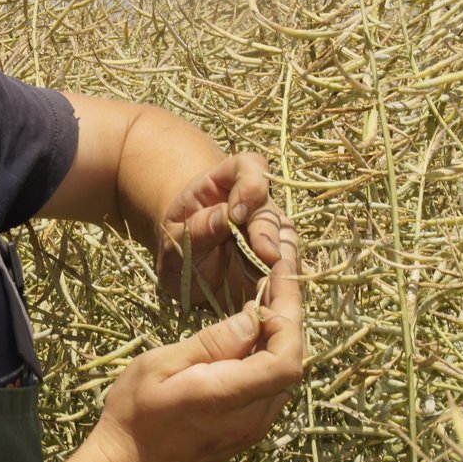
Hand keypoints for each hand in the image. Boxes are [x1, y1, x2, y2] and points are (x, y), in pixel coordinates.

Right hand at [88, 223, 301, 461]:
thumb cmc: (132, 416)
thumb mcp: (159, 367)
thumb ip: (211, 344)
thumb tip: (253, 319)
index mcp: (228, 398)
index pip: (286, 360)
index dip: (289, 319)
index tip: (277, 281)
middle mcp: (252, 418)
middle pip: (292, 363)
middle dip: (288, 318)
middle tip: (276, 278)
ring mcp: (252, 429)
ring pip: (284, 375)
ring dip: (280, 336)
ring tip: (267, 298)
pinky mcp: (247, 432)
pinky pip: (271, 388)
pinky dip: (269, 355)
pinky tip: (253, 335)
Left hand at [157, 153, 288, 311]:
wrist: (186, 275)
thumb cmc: (177, 249)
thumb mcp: (174, 240)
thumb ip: (196, 228)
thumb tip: (226, 217)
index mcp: (224, 184)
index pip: (249, 166)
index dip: (250, 185)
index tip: (237, 214)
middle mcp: (254, 205)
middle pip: (270, 208)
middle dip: (268, 232)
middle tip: (266, 255)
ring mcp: (270, 232)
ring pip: (286, 239)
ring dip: (281, 260)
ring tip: (270, 281)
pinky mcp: (278, 260)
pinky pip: (288, 268)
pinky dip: (282, 282)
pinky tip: (271, 295)